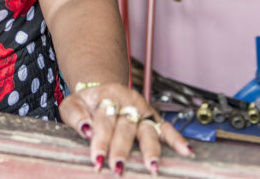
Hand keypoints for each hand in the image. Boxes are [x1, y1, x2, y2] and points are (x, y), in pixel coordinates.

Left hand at [59, 83, 193, 174]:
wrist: (103, 91)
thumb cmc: (87, 103)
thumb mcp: (73, 103)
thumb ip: (75, 115)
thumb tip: (86, 129)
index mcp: (105, 96)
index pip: (103, 121)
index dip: (100, 141)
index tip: (98, 159)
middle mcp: (127, 102)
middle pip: (125, 128)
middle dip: (122, 149)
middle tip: (119, 168)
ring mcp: (142, 110)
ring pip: (147, 130)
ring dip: (150, 149)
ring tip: (152, 166)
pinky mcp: (154, 118)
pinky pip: (167, 129)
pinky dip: (177, 140)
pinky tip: (186, 152)